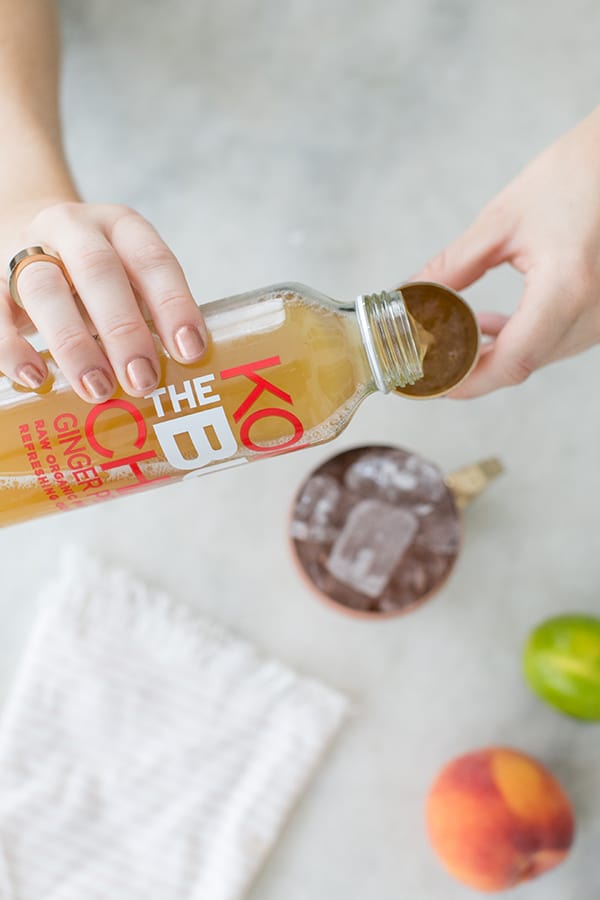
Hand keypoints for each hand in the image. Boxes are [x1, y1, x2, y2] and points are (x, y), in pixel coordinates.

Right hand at [1, 201, 207, 401]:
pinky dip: (12, 348)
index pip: (152, 260)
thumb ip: (150, 320)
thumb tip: (181, 384)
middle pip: (98, 271)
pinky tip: (35, 379)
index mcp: (122, 228)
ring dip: (73, 344)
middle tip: (143, 381)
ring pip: (44, 289)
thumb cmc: (96, 281)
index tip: (190, 351)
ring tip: (98, 390)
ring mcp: (27, 251)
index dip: (174, 305)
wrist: (29, 239)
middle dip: (124, 329)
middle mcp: (74, 230)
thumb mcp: (130, 283)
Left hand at [413, 106, 599, 397]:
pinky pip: (552, 341)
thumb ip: (453, 267)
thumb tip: (411, 295)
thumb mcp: (502, 222)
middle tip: (426, 363)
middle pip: (520, 365)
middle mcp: (592, 313)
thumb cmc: (574, 176)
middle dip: (470, 370)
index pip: (511, 360)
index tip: (430, 382)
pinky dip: (515, 339)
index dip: (466, 381)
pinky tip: (482, 325)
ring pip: (535, 358)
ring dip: (491, 355)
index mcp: (567, 290)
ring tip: (447, 338)